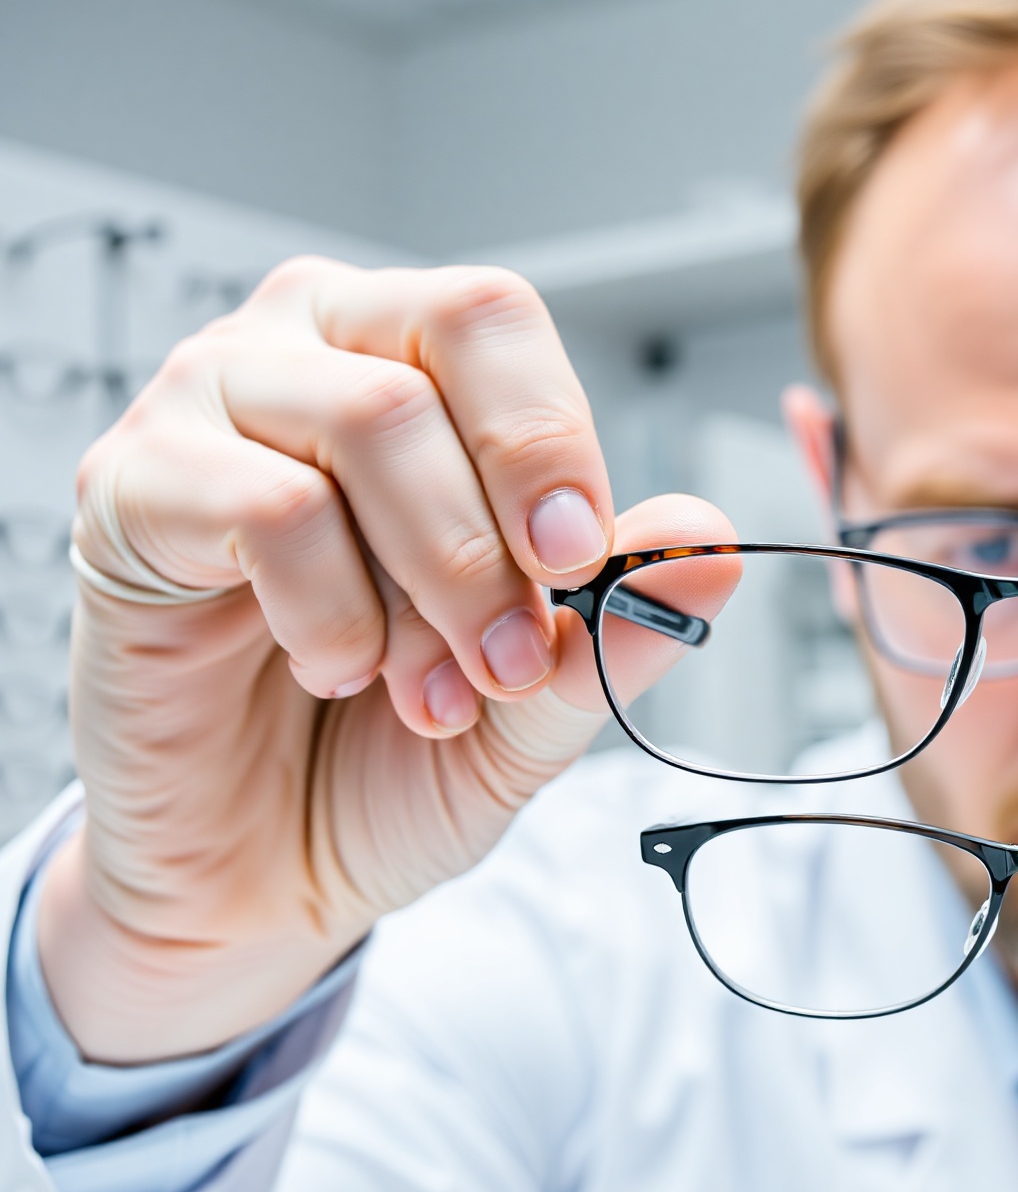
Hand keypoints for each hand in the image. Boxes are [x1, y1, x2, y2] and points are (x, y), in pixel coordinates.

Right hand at [39, 257, 733, 1061]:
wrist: (264, 871)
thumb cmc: (391, 760)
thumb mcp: (537, 707)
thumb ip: (619, 625)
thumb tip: (715, 543)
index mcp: (411, 371)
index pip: (497, 320)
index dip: (556, 436)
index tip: (582, 562)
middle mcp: (308, 355)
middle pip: (440, 333)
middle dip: (507, 513)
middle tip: (514, 649)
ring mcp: (209, 409)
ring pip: (364, 416)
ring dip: (431, 581)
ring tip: (430, 691)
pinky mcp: (128, 492)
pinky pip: (263, 502)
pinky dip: (332, 609)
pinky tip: (335, 670)